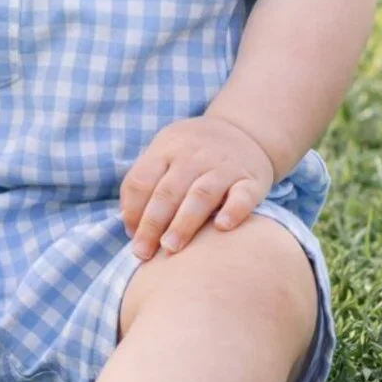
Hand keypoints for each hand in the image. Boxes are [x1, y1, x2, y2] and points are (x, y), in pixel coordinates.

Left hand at [119, 116, 274, 260]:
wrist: (244, 129)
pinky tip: (222, 227)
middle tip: (143, 253)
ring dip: (184, 222)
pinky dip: (233, 211)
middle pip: (168, 191)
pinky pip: (242, 195)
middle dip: (152, 224)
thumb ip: (146, 182)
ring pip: (200, 194)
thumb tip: (130, 226)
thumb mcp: (165, 151)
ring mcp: (223, 166)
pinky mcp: (251, 179)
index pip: (141, 180)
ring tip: (171, 248)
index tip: (132, 237)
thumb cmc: (193, 152)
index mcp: (166, 150)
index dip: (132, 210)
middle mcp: (193, 156)